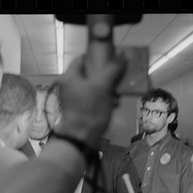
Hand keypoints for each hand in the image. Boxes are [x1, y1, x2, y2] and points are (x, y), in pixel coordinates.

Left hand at [56, 15, 125, 147]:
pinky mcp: (80, 108)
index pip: (82, 58)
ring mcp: (74, 97)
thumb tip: (123, 55)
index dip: (96, 55)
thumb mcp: (103, 86)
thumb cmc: (90, 109)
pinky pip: (93, 97)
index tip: (111, 58)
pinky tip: (113, 103)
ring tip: (116, 94)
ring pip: (94, 85)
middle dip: (105, 75)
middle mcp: (69, 85)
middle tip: (117, 77)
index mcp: (69, 76)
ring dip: (107, 88)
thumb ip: (112, 68)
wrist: (81, 137)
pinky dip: (104, 98)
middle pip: (90, 72)